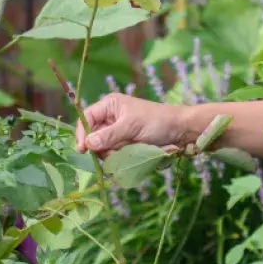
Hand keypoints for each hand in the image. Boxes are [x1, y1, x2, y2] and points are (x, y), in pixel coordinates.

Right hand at [75, 94, 193, 156]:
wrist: (180, 130)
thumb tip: (88, 143)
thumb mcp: (131, 127)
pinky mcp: (124, 144)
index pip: (86, 118)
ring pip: (103, 148)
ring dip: (111, 153)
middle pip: (93, 136)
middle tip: (113, 152)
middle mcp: (110, 118)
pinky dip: (118, 157)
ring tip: (127, 152)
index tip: (83, 149)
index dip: (82, 133)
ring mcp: (117, 132)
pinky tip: (129, 156)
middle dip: (101, 146)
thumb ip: (109, 135)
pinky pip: (113, 154)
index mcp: (109, 105)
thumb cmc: (156, 121)